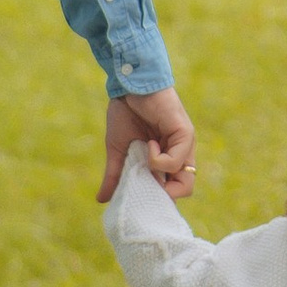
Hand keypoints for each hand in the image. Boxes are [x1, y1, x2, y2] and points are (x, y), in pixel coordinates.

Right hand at [101, 87, 194, 203]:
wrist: (128, 86)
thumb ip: (114, 175)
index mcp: (168, 158)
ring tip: (143, 157)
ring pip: (184, 179)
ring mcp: (185, 144)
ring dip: (157, 176)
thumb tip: (101, 200)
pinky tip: (148, 143)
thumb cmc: (126, 113)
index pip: (173, 189)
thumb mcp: (118, 151)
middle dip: (162, 194)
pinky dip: (158, 159)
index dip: (159, 197)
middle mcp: (181, 153)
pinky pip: (175, 161)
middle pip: (185, 189)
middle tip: (143, 183)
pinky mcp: (184, 133)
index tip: (139, 193)